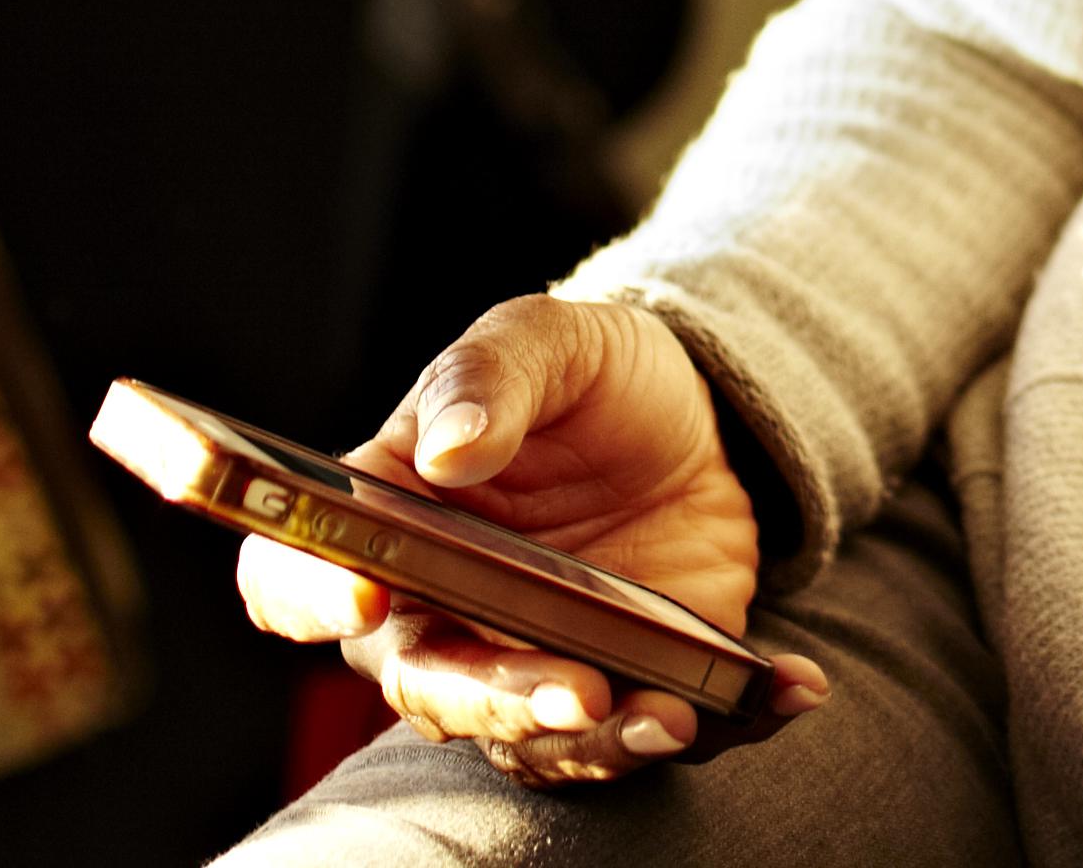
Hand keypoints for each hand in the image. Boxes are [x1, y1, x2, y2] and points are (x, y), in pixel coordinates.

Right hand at [233, 295, 819, 787]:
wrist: (697, 413)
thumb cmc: (589, 375)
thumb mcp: (548, 339)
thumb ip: (490, 378)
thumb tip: (449, 450)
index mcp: (387, 524)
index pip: (296, 579)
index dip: (310, 595)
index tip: (362, 593)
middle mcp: (443, 616)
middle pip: (430, 688)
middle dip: (497, 699)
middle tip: (572, 688)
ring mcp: (531, 664)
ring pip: (536, 740)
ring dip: (601, 743)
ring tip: (672, 716)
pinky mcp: (623, 687)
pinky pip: (659, 731)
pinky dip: (722, 723)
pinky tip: (786, 687)